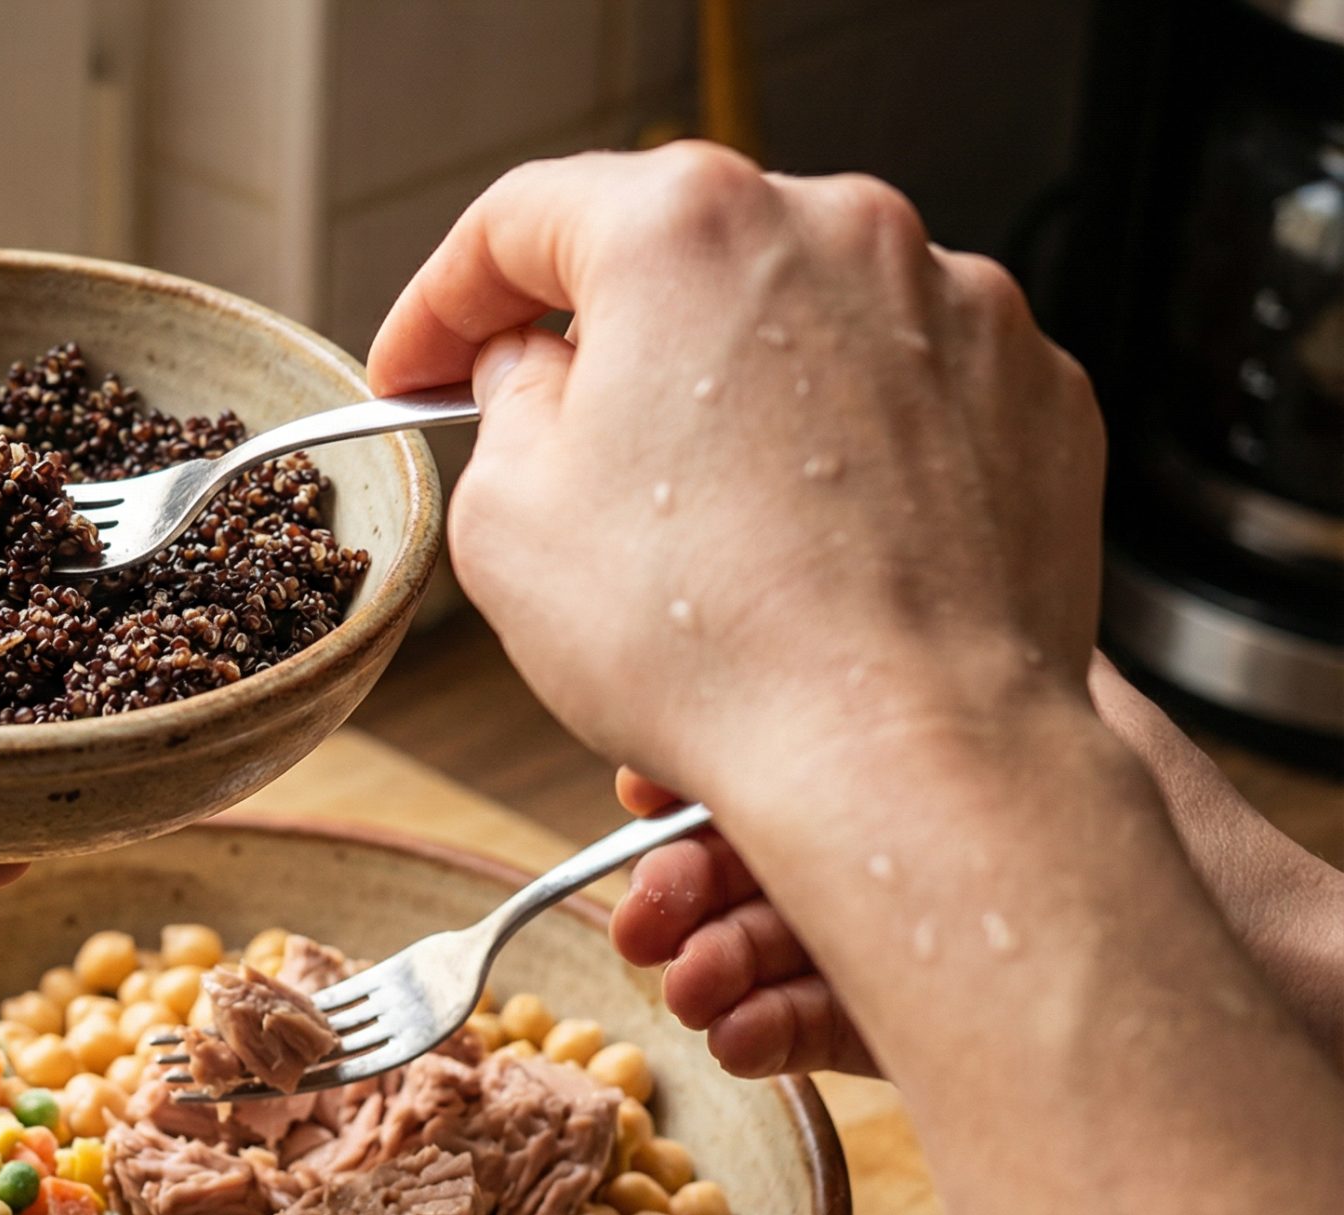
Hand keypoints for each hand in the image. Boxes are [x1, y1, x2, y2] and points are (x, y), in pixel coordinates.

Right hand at [368, 142, 1104, 810]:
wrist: (909, 754)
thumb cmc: (711, 642)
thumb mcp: (509, 519)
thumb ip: (505, 405)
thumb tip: (535, 376)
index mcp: (684, 230)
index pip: (522, 221)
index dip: (443, 302)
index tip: (420, 367)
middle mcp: (836, 231)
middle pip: (675, 261)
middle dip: (601, 350)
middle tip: (550, 446)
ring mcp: (954, 305)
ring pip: (795, 324)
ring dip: (728, 402)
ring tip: (693, 531)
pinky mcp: (1033, 391)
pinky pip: (902, 390)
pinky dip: (845, 447)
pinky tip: (806, 546)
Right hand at [611, 657, 1343, 1077]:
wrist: (1288, 978)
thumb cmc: (1189, 835)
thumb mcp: (1053, 690)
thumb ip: (924, 629)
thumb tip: (809, 568)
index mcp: (930, 727)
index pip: (782, 727)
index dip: (700, 751)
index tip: (642, 774)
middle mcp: (920, 824)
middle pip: (766, 839)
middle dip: (680, 875)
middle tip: (640, 906)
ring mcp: (925, 927)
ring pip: (780, 934)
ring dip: (710, 958)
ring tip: (683, 974)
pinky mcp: (935, 1024)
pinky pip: (821, 1020)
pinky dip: (764, 1027)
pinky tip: (733, 1026)